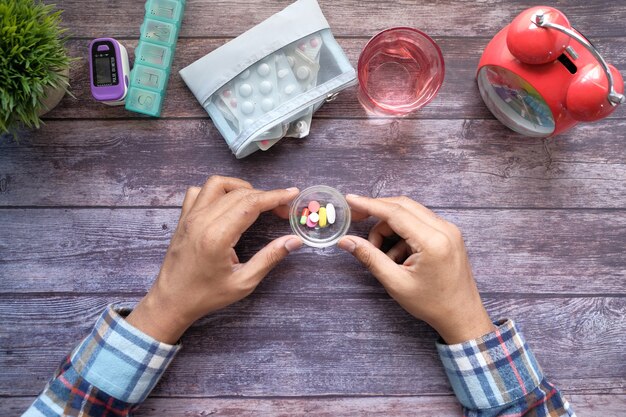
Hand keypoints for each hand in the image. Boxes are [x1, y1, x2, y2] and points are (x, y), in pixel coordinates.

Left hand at [127, 176, 302, 343]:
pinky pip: (199, 191)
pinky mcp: (183, 218)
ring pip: (218, 184)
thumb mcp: (243, 282)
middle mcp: (202, 220)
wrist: (171, 300)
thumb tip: (294, 240)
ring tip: (256, 202)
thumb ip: (270, 258)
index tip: (293, 194)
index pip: (251, 204)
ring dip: (241, 188)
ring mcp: (190, 216)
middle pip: (240, 193)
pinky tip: (227, 203)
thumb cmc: (206, 295)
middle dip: (265, 196)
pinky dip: (217, 191)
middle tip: (282, 211)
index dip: (275, 197)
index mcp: (217, 236)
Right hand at [338, 195, 493, 343]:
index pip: (395, 212)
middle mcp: (444, 229)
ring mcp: (449, 230)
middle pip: (402, 206)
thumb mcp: (395, 282)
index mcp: (433, 241)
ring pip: (410, 213)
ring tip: (380, 252)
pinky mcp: (449, 234)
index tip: (350, 200)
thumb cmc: (431, 304)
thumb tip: (346, 241)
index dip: (369, 205)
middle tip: (356, 219)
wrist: (461, 315)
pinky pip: (419, 222)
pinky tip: (397, 256)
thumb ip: (370, 257)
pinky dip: (402, 233)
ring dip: (389, 226)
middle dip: (377, 212)